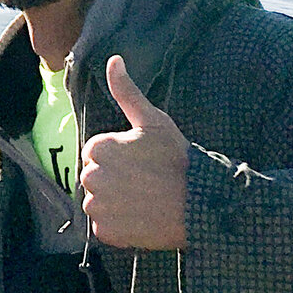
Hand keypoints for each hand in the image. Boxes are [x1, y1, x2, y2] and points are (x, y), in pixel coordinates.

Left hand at [81, 55, 188, 249]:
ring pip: (97, 203)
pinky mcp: (107, 232)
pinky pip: (104, 228)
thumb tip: (113, 59)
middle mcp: (92, 178)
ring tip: (143, 199)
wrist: (199, 203)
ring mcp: (99, 207)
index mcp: (99, 148)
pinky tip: (140, 217)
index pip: (95, 152)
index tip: (140, 161)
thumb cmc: (177, 158)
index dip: (118, 156)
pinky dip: (118, 226)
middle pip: (94, 178)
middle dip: (113, 179)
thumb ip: (127, 91)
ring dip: (114, 203)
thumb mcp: (153, 120)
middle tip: (144, 181)